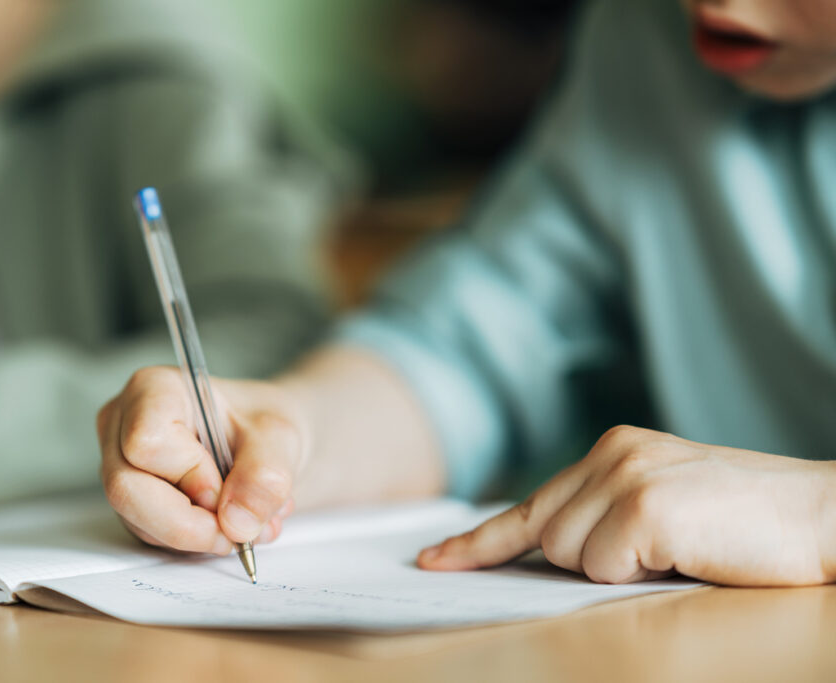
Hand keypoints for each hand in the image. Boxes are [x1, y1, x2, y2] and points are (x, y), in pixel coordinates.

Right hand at [97, 367, 305, 553]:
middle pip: (127, 488)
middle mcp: (123, 425)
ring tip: (245, 521)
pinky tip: (225, 523)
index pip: (147, 442)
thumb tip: (237, 523)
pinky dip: (193, 541)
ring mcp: (121, 465)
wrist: (261, 441)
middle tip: (237, 528)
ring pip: (136, 520)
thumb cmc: (259, 423)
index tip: (226, 485)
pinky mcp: (132, 501)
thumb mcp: (278, 437)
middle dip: (187, 522)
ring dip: (196, 535)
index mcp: (153, 389)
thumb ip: (265, 475)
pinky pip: (149, 535)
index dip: (189, 475)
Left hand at [418, 426, 835, 585]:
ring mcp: (626, 476)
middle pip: (545, 536)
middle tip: (654, 553)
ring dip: (618, 570)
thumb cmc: (746, 524)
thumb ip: (604, 517)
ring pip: (568, 556)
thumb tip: (547, 551)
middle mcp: (612, 452)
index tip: (436, 560)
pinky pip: (604, 567)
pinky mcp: (644, 507)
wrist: (828, 518)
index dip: (479, 540)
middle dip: (582, 562)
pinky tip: (686, 552)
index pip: (531, 503)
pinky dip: (639, 575)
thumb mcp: (663, 508)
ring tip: (679, 550)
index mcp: (614, 448)